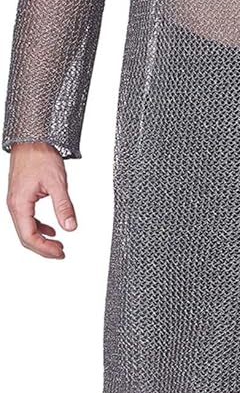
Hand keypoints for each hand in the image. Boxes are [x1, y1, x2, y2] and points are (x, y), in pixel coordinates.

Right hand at [6, 142, 77, 257]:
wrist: (32, 139)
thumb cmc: (40, 155)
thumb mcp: (57, 182)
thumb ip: (64, 206)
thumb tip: (70, 227)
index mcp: (20, 204)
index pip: (29, 236)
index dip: (45, 249)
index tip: (60, 253)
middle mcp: (14, 205)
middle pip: (25, 237)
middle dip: (43, 248)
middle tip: (61, 253)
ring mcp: (16, 201)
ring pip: (26, 229)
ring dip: (41, 239)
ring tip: (58, 245)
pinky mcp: (21, 197)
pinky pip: (27, 219)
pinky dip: (39, 228)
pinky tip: (51, 230)